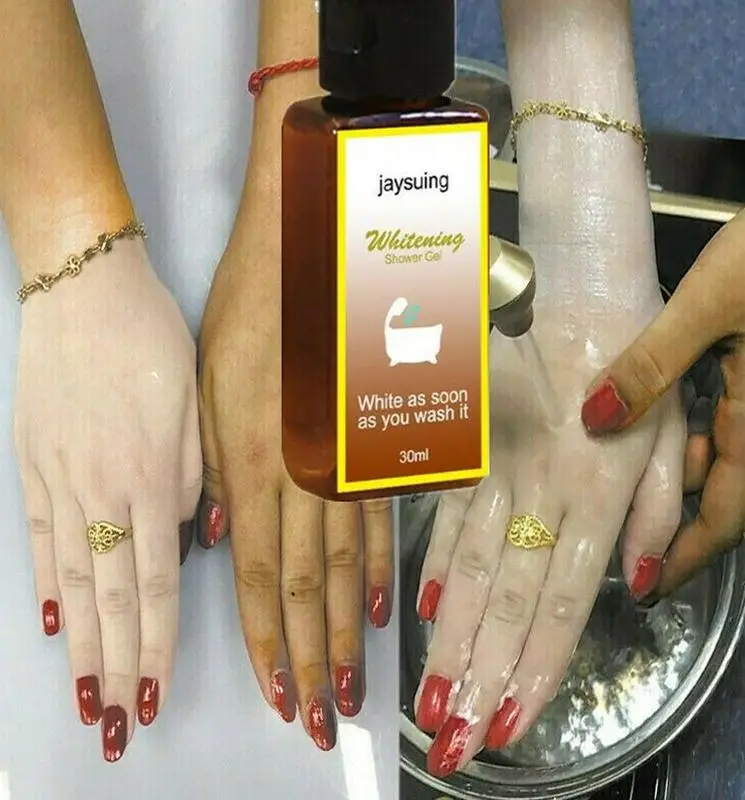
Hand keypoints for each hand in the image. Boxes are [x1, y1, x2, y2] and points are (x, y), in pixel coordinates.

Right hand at [14, 238, 200, 760]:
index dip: (157, 645)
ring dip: (79, 644)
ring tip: (85, 696)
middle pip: (111, 598)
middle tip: (118, 724)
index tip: (157, 692)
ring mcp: (60, 478)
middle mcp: (103, 490)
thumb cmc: (153, 341)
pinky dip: (47, 582)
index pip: (157, 584)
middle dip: (118, 667)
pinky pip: (41, 535)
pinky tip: (52, 621)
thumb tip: (184, 533)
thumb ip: (191, 477)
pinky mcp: (32, 461)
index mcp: (153, 478)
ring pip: (73, 579)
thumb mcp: (197, 404)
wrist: (86, 289)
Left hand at [197, 204, 393, 750]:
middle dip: (312, 659)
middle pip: (307, 587)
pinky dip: (376, 571)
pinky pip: (379, 521)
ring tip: (353, 682)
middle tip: (323, 717)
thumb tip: (222, 537)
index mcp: (257, 462)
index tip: (279, 693)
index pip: (258, 577)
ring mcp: (350, 461)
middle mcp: (308, 475)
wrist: (317, 259)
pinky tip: (380, 608)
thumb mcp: (210, 390)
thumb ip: (219, 471)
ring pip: (347, 566)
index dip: (268, 643)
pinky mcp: (378, 443)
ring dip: (346, 631)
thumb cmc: (253, 315)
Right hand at [415, 241, 686, 776]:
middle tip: (449, 739)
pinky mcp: (469, 445)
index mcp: (598, 492)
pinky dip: (433, 562)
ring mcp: (496, 469)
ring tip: (427, 694)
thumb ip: (660, 511)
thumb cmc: (638, 357)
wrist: (575, 286)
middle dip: (477, 676)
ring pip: (468, 567)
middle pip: (506, 600)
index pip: (561, 601)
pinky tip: (421, 608)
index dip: (534, 668)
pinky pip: (446, 509)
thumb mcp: (676, 429)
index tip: (506, 724)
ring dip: (448, 636)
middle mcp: (541, 492)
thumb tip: (640, 587)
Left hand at [581, 171, 744, 596]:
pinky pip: (709, 408)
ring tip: (594, 465)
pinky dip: (669, 420)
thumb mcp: (708, 305)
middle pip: (708, 486)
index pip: (722, 515)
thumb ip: (652, 364)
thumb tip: (594, 422)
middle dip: (658, 510)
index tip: (643, 588)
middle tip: (594, 518)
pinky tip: (630, 403)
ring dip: (658, 464)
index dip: (683, 557)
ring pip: (705, 446)